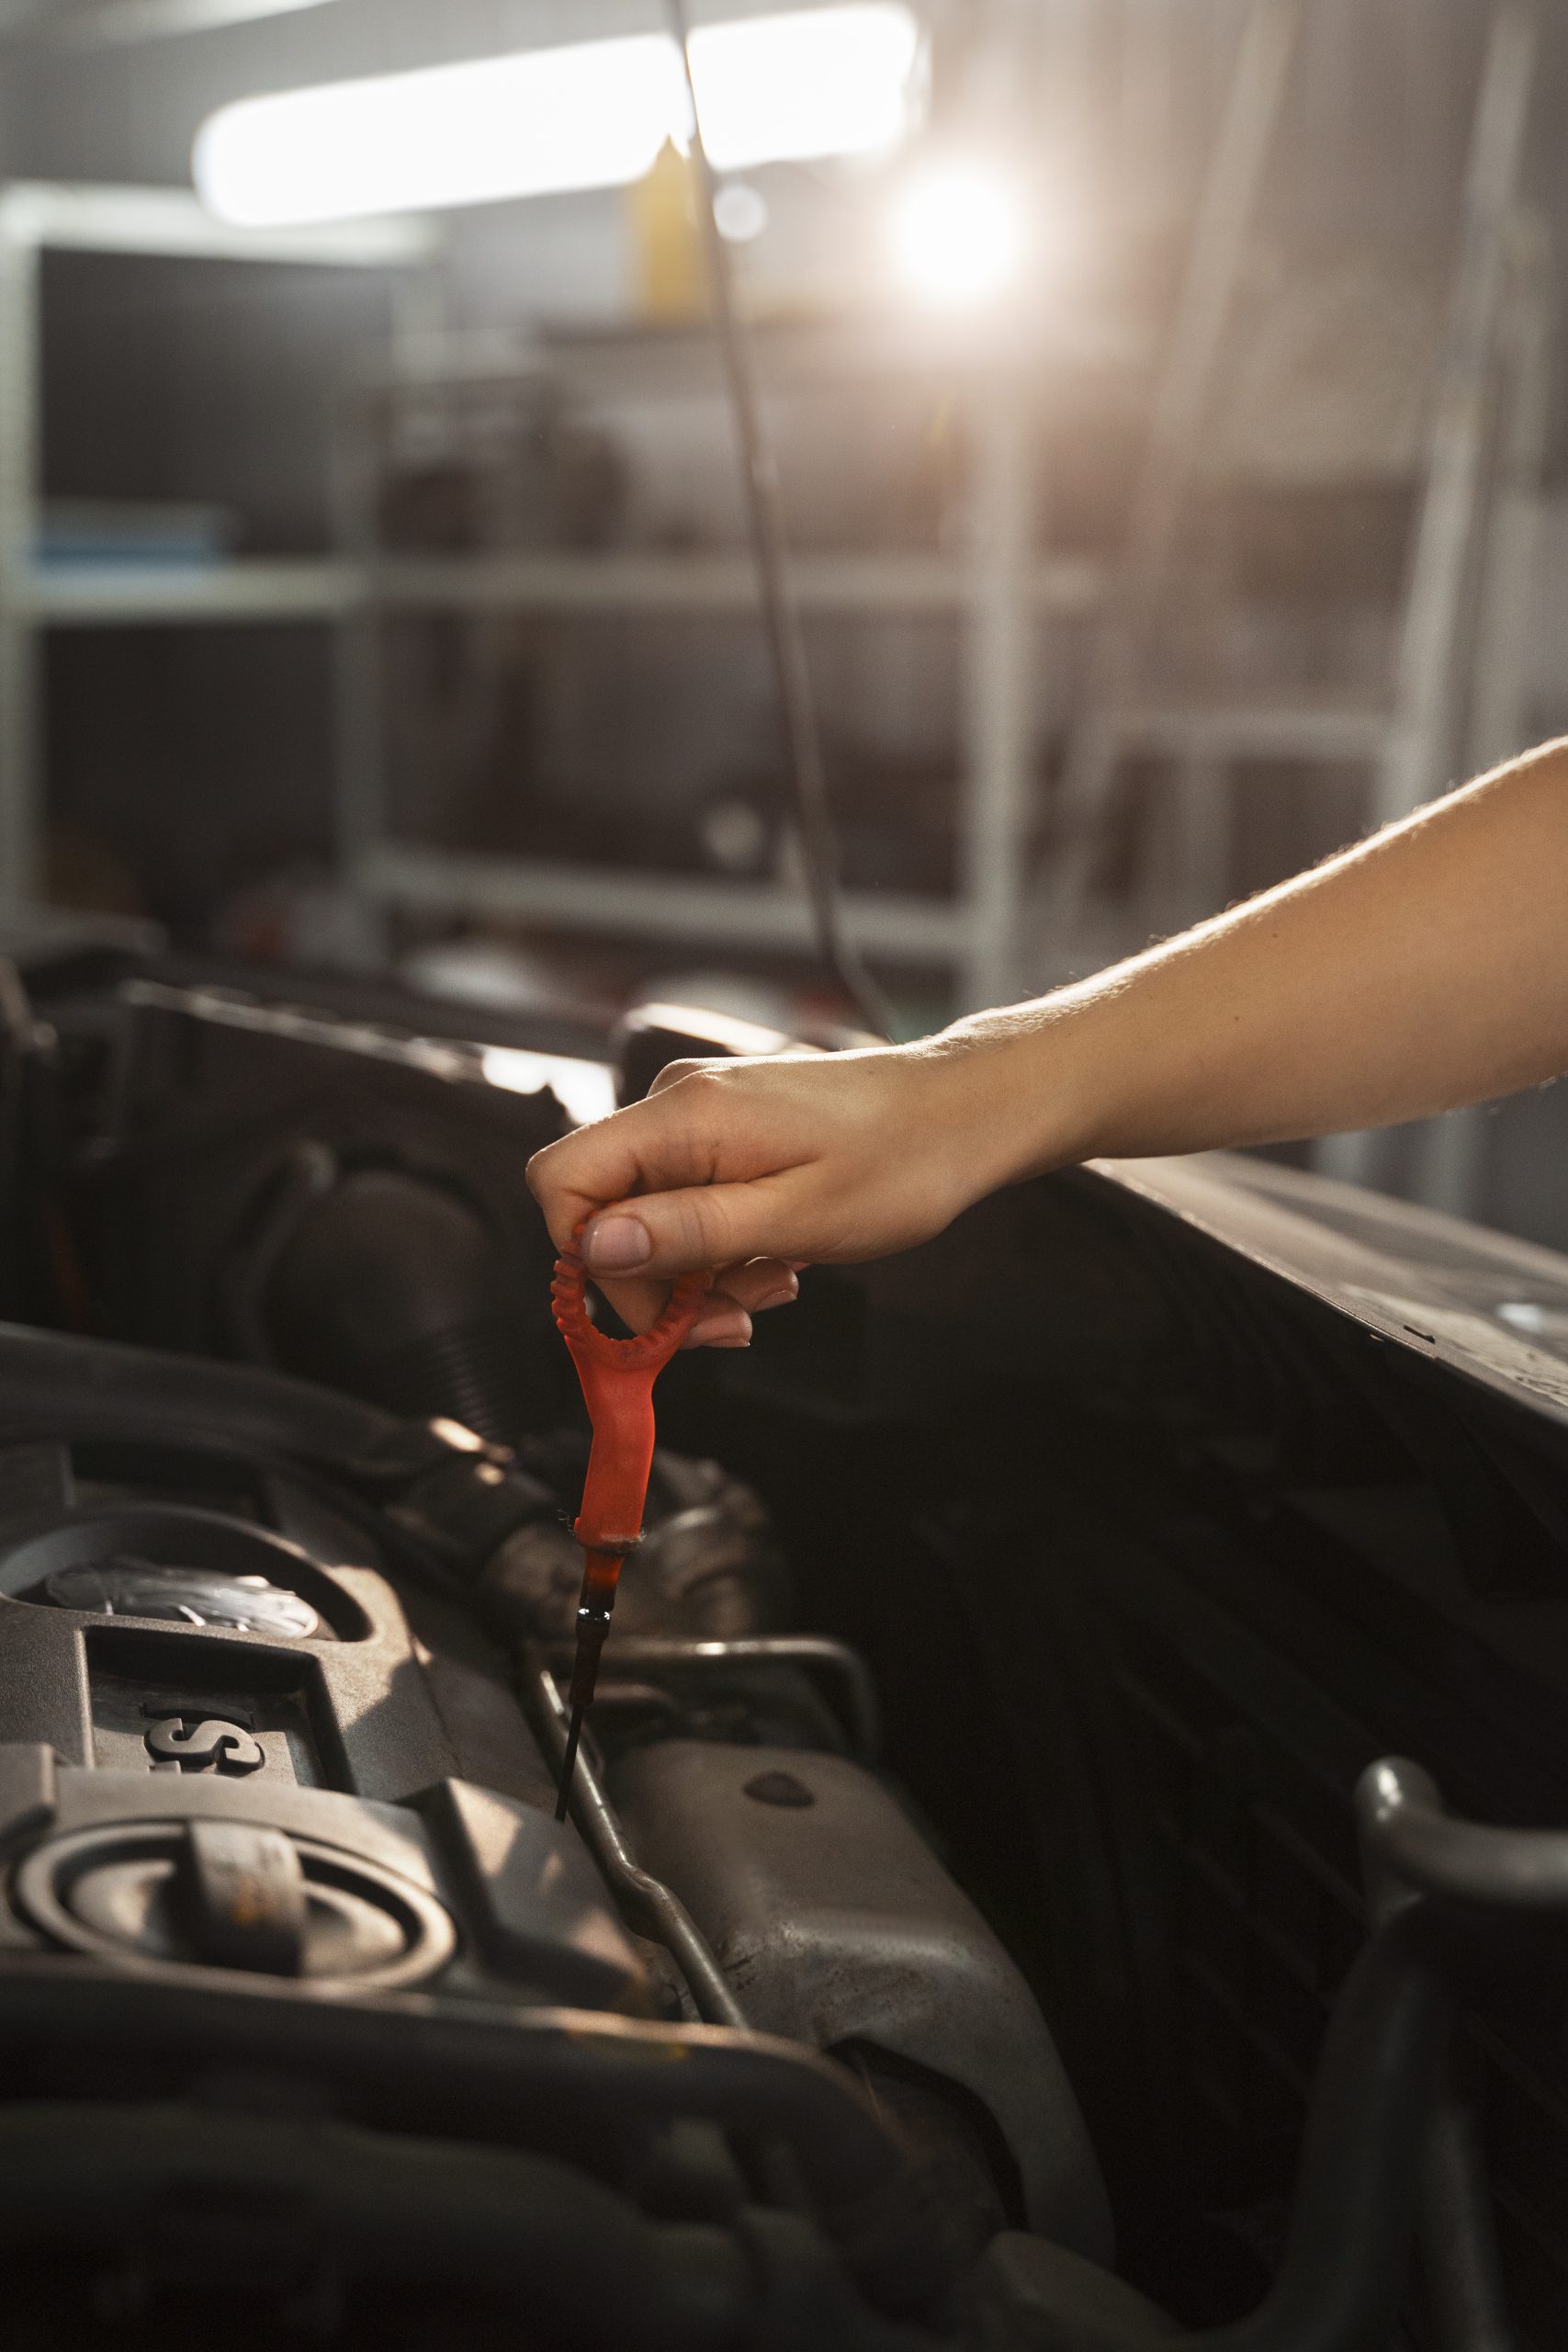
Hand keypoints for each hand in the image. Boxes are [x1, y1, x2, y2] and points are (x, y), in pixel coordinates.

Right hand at [526, 1041, 1012, 1345]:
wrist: (965, 1113)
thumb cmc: (901, 1161)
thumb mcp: (796, 1219)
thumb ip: (690, 1231)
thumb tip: (595, 1247)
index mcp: (685, 1116)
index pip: (561, 1181)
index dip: (588, 1261)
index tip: (655, 1314)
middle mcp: (679, 1104)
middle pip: (604, 1212)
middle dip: (656, 1285)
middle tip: (729, 1324)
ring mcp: (701, 1115)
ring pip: (648, 1217)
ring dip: (698, 1275)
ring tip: (772, 1288)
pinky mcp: (724, 1132)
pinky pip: (687, 1201)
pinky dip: (721, 1247)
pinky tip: (778, 1262)